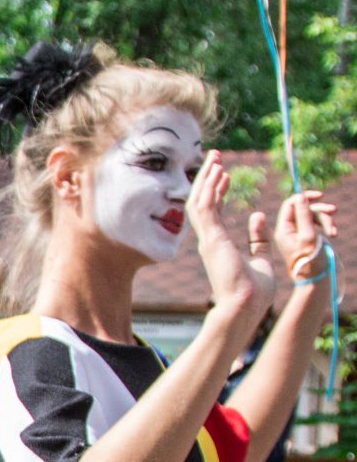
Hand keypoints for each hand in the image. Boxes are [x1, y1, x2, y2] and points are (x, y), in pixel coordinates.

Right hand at [190, 150, 272, 326]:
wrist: (246, 305)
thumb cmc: (255, 290)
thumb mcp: (262, 258)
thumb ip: (258, 239)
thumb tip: (257, 217)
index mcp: (218, 244)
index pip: (214, 210)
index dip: (218, 189)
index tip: (226, 173)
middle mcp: (208, 239)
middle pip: (202, 201)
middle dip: (208, 178)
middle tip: (215, 157)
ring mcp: (207, 238)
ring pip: (200, 200)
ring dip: (207, 178)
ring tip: (216, 158)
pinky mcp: (211, 238)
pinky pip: (206, 207)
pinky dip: (210, 188)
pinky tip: (218, 172)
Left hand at [273, 189, 336, 280]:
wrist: (315, 278)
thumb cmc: (310, 259)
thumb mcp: (307, 236)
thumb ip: (303, 216)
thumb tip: (299, 197)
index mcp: (283, 229)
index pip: (290, 205)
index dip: (304, 197)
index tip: (320, 195)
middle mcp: (289, 230)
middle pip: (304, 209)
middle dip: (319, 210)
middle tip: (334, 210)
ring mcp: (299, 233)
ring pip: (313, 216)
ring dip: (326, 220)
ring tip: (333, 232)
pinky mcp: (309, 237)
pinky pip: (318, 224)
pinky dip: (327, 226)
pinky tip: (333, 233)